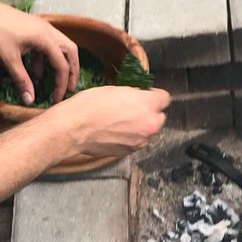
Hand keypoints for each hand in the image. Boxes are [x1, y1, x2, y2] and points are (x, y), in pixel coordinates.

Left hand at [0, 0, 78, 103]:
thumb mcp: (8, 59)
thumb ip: (21, 80)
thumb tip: (30, 101)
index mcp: (45, 38)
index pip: (62, 65)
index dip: (62, 84)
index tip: (56, 100)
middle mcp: (46, 30)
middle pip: (70, 51)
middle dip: (71, 71)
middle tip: (69, 88)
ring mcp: (39, 27)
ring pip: (59, 46)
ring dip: (59, 64)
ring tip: (54, 81)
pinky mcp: (30, 28)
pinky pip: (45, 45)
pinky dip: (45, 59)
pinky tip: (36, 72)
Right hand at [50, 86, 170, 156]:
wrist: (76, 128)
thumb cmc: (92, 104)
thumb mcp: (116, 90)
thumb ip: (134, 95)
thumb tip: (139, 97)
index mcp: (147, 105)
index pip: (165, 98)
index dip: (155, 95)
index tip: (146, 95)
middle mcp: (149, 125)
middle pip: (159, 117)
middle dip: (150, 113)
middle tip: (133, 109)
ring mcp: (140, 141)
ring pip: (148, 132)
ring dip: (140, 127)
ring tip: (122, 122)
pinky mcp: (130, 152)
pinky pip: (136, 142)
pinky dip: (130, 137)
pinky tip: (116, 132)